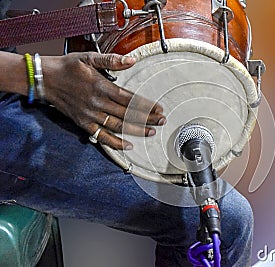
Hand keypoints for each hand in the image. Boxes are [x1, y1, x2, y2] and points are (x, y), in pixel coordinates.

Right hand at [42, 52, 165, 149]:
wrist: (44, 79)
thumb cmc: (67, 67)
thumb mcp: (88, 57)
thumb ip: (111, 60)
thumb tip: (131, 60)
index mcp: (101, 86)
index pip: (130, 99)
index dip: (146, 105)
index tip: (159, 109)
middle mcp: (97, 103)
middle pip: (128, 113)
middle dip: (147, 118)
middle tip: (162, 121)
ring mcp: (90, 115)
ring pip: (118, 126)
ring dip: (136, 130)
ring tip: (151, 132)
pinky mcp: (83, 123)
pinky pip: (101, 136)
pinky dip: (115, 142)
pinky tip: (128, 146)